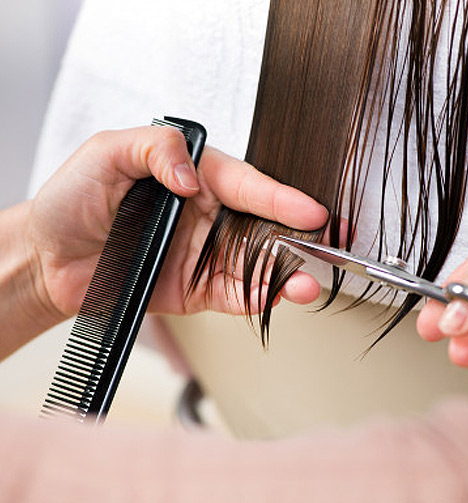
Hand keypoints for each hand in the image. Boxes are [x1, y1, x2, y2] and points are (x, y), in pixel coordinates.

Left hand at [28, 126, 327, 322]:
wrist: (48, 258)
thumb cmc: (73, 200)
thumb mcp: (108, 151)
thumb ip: (157, 148)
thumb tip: (192, 177)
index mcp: (197, 177)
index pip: (249, 185)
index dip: (283, 199)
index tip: (311, 211)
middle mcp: (209, 216)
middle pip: (266, 226)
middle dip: (301, 239)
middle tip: (329, 247)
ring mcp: (207, 254)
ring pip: (258, 264)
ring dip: (285, 275)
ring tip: (304, 283)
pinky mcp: (198, 289)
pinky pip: (236, 294)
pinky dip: (258, 298)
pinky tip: (275, 297)